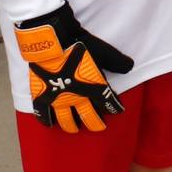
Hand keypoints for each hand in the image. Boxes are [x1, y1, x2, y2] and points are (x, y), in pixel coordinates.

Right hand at [15, 2, 133, 133]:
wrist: (52, 42)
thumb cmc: (79, 45)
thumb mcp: (104, 51)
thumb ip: (117, 61)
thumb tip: (130, 66)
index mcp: (92, 88)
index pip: (107, 102)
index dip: (113, 107)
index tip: (117, 111)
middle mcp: (76, 98)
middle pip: (88, 116)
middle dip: (95, 123)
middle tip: (99, 127)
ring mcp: (58, 99)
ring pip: (66, 120)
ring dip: (72, 126)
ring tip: (75, 129)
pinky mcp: (42, 96)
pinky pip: (43, 114)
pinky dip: (46, 121)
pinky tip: (50, 124)